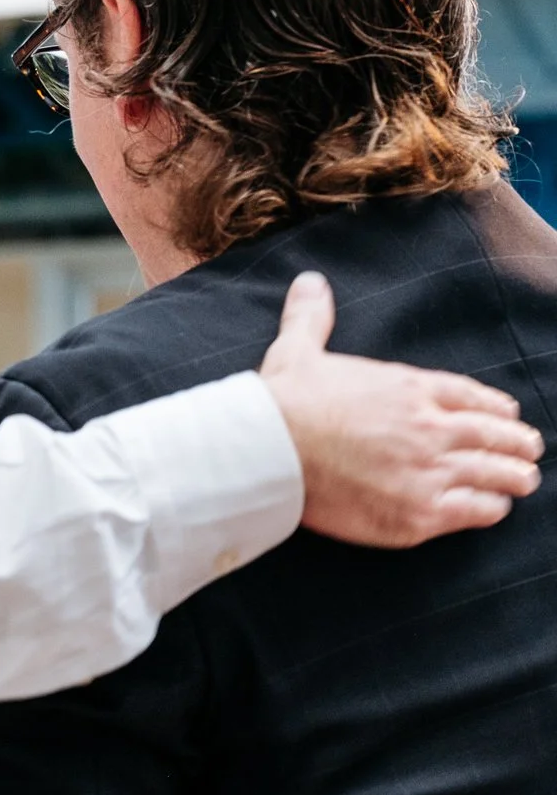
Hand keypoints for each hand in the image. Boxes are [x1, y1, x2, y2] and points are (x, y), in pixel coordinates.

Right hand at [259, 271, 542, 546]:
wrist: (267, 451)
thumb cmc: (281, 403)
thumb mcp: (298, 350)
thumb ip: (312, 318)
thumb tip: (309, 282)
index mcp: (409, 388)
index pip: (473, 397)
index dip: (497, 409)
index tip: (508, 416)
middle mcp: (430, 427)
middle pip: (495, 436)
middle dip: (517, 444)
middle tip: (528, 451)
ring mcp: (429, 471)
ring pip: (496, 474)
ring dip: (513, 477)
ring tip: (521, 480)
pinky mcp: (419, 512)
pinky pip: (477, 510)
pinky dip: (490, 508)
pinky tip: (493, 507)